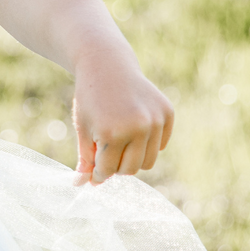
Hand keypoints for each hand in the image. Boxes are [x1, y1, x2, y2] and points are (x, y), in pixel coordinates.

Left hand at [72, 49, 172, 184]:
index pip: (107, 170)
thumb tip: (82, 185)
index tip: (92, 171)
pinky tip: (134, 127)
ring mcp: (156, 120)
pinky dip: (147, 144)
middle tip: (106, 152)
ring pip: (147, 161)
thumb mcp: (83, 129)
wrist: (107, 65)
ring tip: (120, 142)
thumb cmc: (90, 99)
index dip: (98, 173)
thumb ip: (85, 160)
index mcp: (112, 133)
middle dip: (115, 166)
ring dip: (132, 158)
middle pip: (130, 170)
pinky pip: (160, 146)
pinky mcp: (167, 113)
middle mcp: (138, 127)